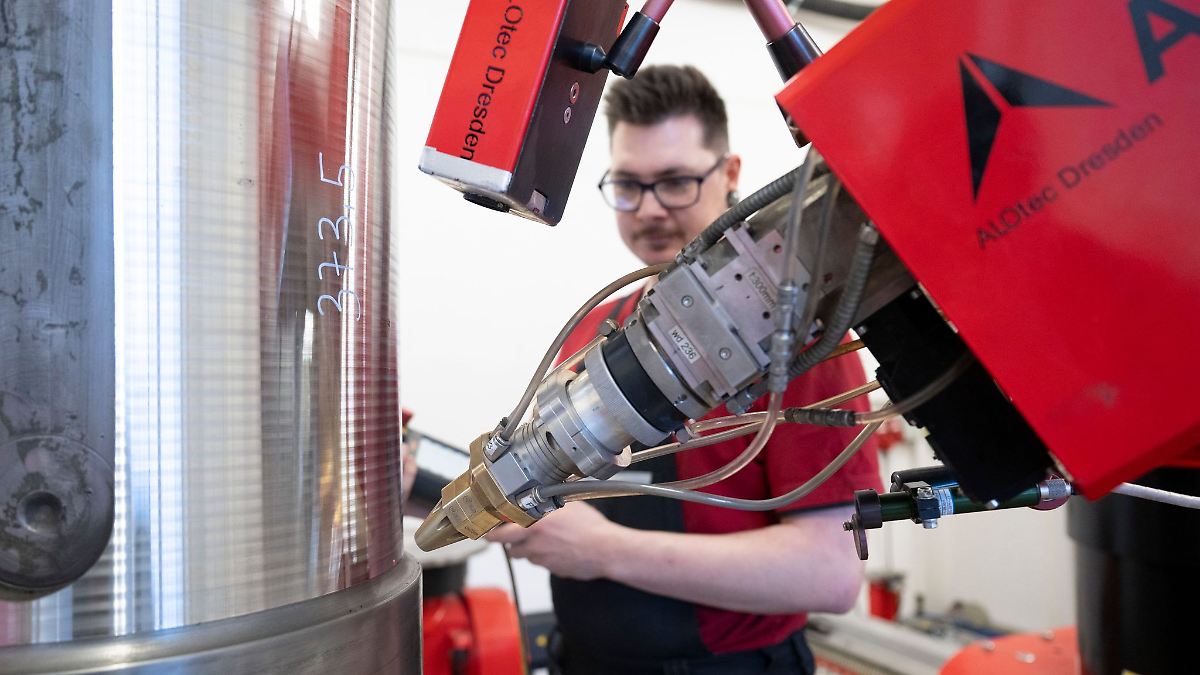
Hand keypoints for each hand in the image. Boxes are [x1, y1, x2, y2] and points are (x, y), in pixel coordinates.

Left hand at [486, 502, 621, 579]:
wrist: (606, 550)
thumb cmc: (591, 527)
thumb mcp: (568, 505)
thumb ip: (548, 503)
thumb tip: (540, 496)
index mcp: (535, 525)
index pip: (500, 532)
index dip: (493, 530)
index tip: (490, 527)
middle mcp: (534, 544)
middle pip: (507, 547)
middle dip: (505, 541)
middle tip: (507, 534)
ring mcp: (542, 559)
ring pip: (524, 555)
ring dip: (527, 548)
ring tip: (543, 538)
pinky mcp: (551, 569)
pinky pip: (541, 562)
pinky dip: (544, 556)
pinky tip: (558, 547)